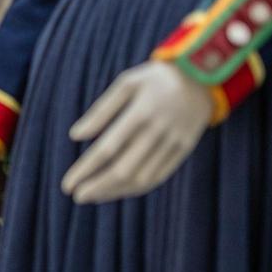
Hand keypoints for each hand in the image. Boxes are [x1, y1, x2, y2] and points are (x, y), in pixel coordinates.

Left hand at [62, 60, 211, 203]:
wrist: (204, 75)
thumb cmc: (155, 79)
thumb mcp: (126, 84)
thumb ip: (101, 111)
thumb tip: (74, 136)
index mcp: (141, 112)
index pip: (108, 149)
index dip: (86, 169)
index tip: (68, 185)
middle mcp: (158, 130)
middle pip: (124, 169)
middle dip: (98, 186)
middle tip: (77, 196)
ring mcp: (174, 142)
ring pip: (142, 177)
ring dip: (115, 191)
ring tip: (93, 195)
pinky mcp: (185, 149)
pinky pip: (159, 176)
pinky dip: (136, 188)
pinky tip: (118, 190)